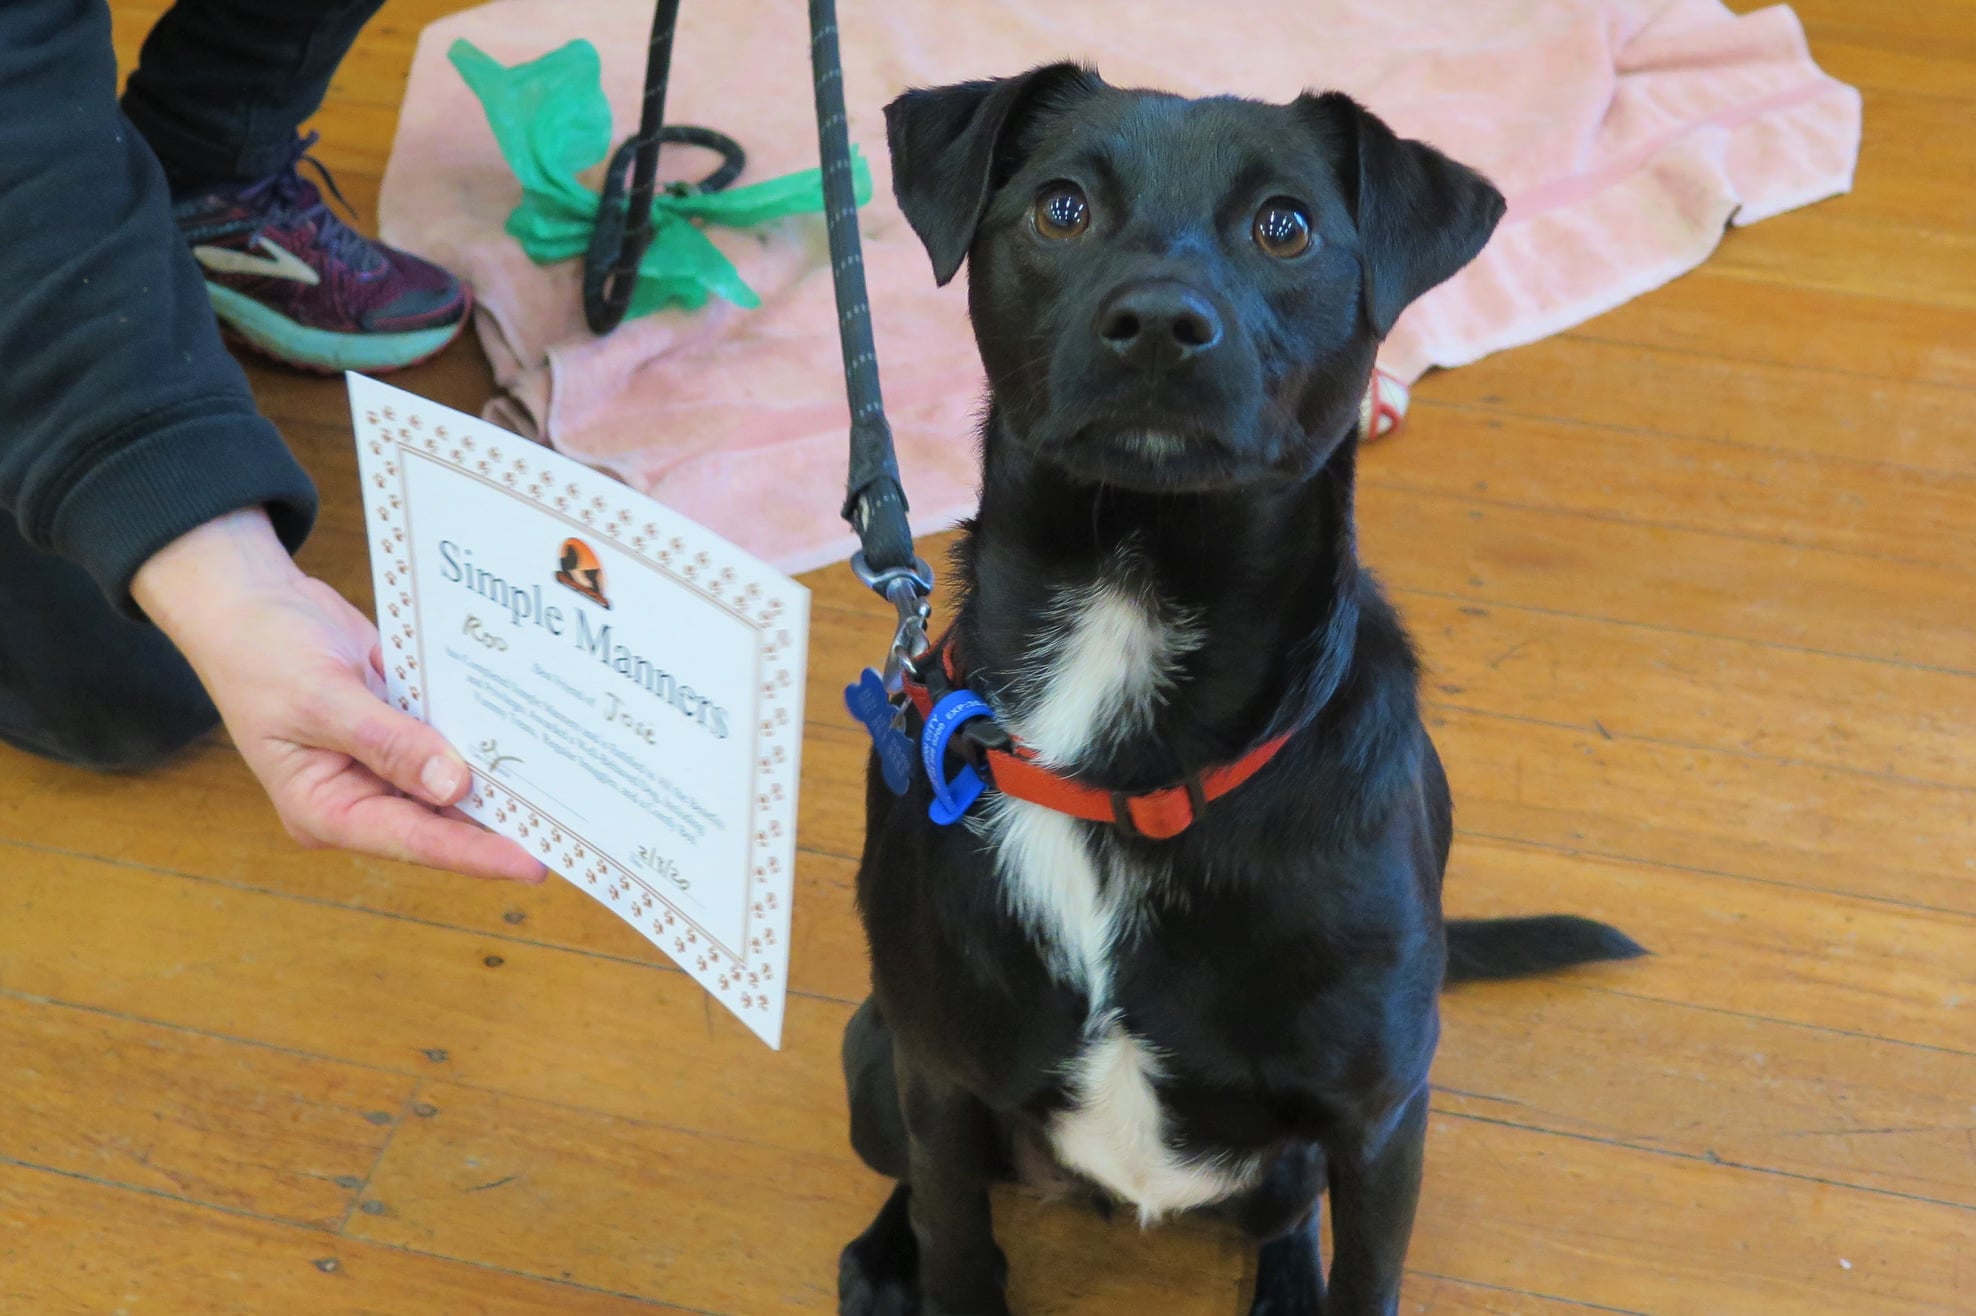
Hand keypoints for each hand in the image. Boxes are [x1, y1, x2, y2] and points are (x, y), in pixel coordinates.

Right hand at [133, 508, 544, 882]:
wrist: (251, 599)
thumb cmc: (260, 651)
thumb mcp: (321, 697)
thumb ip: (389, 742)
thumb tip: (453, 785)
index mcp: (325, 808)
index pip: (412, 840)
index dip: (475, 854)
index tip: (532, 863)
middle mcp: (357, 796)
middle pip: (441, 821)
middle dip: (500, 824)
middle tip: (571, 830)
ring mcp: (381, 765)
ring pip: (452, 785)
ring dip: (500, 783)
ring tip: (568, 795)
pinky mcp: (401, 731)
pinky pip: (450, 743)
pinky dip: (483, 741)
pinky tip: (533, 742)